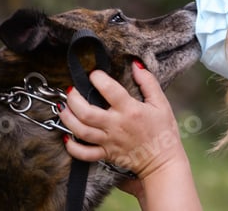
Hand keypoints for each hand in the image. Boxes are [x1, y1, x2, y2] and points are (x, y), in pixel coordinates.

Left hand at [59, 61, 183, 178]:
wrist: (163, 160)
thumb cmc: (164, 131)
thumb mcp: (161, 103)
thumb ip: (148, 82)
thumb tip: (136, 66)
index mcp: (130, 110)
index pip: (109, 90)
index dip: (98, 78)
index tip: (94, 73)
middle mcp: (116, 125)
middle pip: (86, 112)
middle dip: (74, 99)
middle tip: (71, 90)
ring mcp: (109, 141)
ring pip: (81, 131)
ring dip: (67, 118)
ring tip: (63, 107)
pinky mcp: (106, 154)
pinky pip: (84, 154)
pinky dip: (72, 147)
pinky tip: (67, 137)